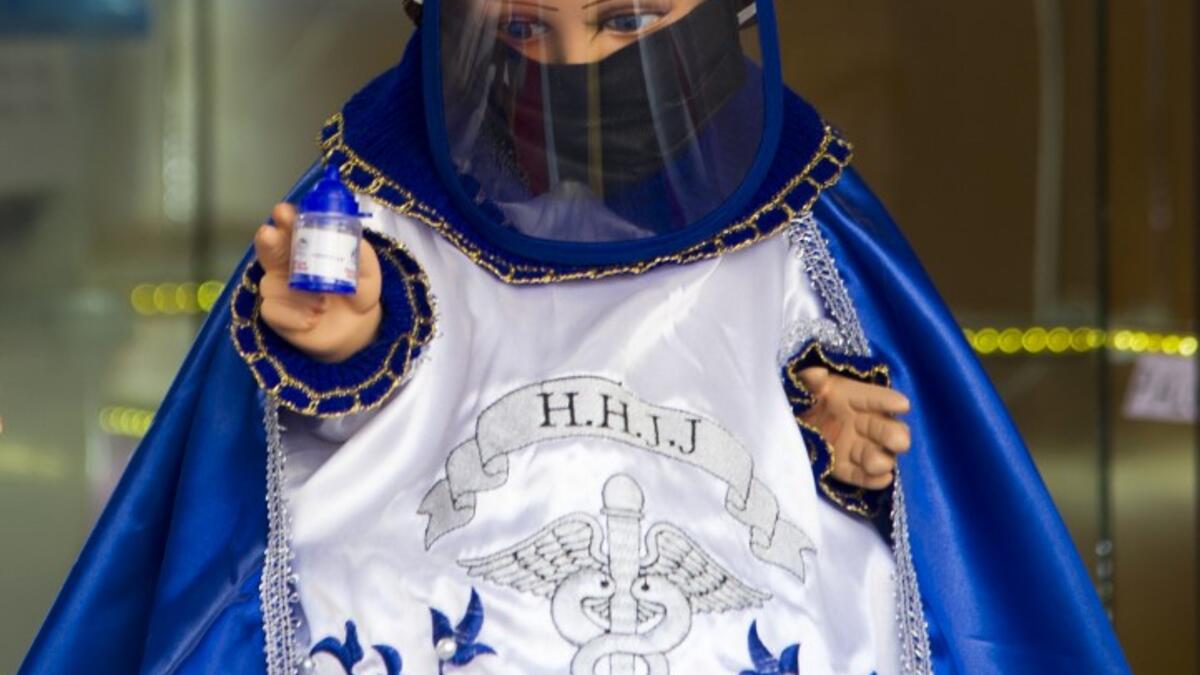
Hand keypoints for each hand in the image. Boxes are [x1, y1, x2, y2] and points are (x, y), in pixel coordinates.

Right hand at [253, 203, 382, 362]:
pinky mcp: (275, 314)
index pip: (292, 228)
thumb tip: (355, 240)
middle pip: (268, 247)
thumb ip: (362, 258)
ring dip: (297, 294)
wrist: (356, 330)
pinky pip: (273, 310)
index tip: (283, 212)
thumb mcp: (367, 275)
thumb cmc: (357, 294)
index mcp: (307, 248)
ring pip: (272, 284)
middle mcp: (286, 264)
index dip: (286, 218)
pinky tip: (312, 320)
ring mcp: (277, 288)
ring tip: (323, 304)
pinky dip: (294, 316)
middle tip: (269, 234)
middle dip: (268, 239)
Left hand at [797, 367, 911, 489]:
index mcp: (848, 397)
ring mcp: (851, 446)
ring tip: (879, 464)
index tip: (903, 404)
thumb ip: (807, 380)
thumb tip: (818, 374)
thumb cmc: (793, 399)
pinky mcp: (840, 467)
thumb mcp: (797, 385)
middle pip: (883, 428)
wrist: (775, 426)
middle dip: (893, 434)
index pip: (871, 397)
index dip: (886, 400)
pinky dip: (871, 479)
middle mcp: (857, 421)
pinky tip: (882, 479)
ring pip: (875, 454)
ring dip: (882, 459)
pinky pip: (858, 475)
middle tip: (899, 441)